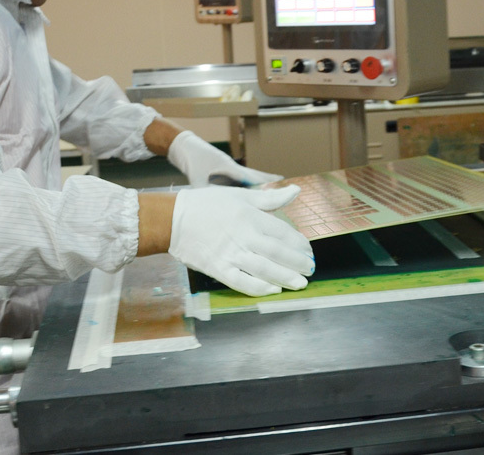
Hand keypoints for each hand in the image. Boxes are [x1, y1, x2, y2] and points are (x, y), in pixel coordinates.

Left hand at [167, 130, 281, 187]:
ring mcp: (228, 169)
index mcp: (230, 168)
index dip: (267, 185)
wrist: (183, 146)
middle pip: (255, 176)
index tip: (281, 189)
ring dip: (259, 184)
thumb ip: (207, 194)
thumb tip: (214, 210)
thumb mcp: (197, 179)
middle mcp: (233, 167)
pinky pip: (238, 181)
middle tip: (284, 186)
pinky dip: (246, 187)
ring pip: (248, 178)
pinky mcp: (222, 172)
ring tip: (272, 191)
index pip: (253, 178)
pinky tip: (248, 194)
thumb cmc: (192, 159)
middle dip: (269, 182)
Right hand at [169, 184, 313, 295]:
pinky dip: (259, 288)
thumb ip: (270, 198)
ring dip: (284, 278)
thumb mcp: (240, 195)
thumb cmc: (207, 204)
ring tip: (300, 284)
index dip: (299, 244)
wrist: (173, 219)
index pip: (283, 233)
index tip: (309, 251)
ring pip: (264, 269)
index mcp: (250, 217)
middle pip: (277, 253)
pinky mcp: (217, 269)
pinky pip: (242, 282)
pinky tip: (273, 291)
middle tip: (310, 270)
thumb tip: (296, 191)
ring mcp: (230, 254)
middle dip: (297, 263)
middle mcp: (243, 236)